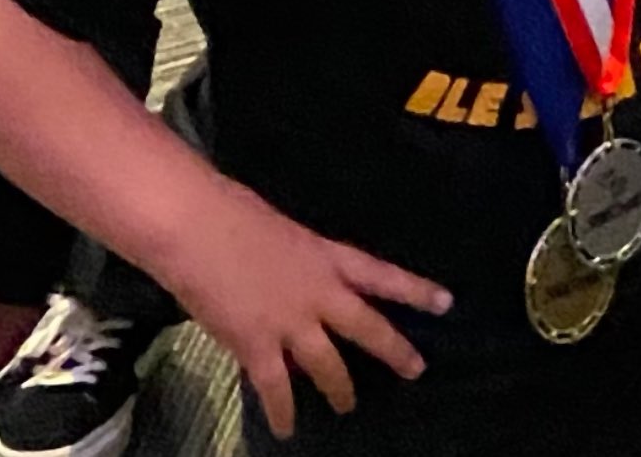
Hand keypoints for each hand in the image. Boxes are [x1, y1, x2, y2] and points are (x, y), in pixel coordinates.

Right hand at [155, 183, 448, 439]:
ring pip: (328, 364)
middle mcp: (318, 291)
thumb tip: (286, 274)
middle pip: (366, 325)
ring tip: (348, 406)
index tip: (446, 303)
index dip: (414, 290)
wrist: (193, 224)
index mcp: (324, 254)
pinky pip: (275, 387)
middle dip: (394, 350)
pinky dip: (282, 411)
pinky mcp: (257, 344)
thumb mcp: (277, 228)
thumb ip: (293, 256)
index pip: (381, 274)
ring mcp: (290, 320)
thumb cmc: (227, 210)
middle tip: (416, 369)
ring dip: (340, 388)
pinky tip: (286, 429)